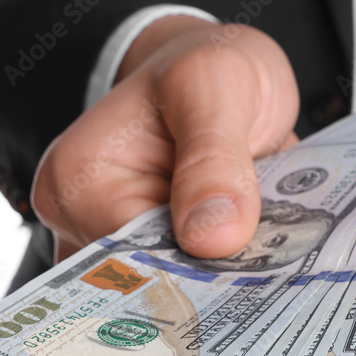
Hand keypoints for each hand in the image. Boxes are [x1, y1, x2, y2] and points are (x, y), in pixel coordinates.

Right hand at [31, 15, 299, 262]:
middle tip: (277, 263)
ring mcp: (115, 244)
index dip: (198, 271)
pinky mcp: (155, 255)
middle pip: (153, 282)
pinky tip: (267, 255)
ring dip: (231, 279)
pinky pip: (194, 283)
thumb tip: (212, 238)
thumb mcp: (215, 85)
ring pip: (179, 291)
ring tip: (276, 253)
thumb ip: (213, 158)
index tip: (255, 272)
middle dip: (217, 278)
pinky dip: (234, 274)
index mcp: (77, 182)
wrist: (214, 65)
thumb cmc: (204, 63)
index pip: (135, 260)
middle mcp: (82, 222)